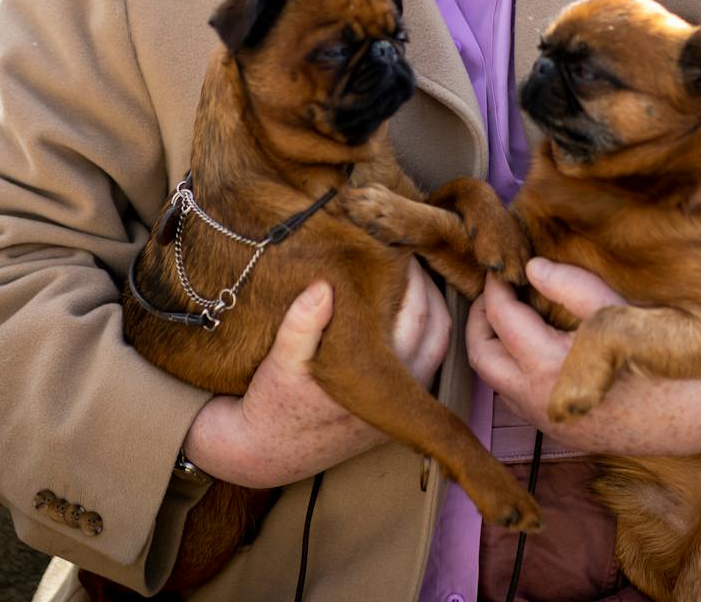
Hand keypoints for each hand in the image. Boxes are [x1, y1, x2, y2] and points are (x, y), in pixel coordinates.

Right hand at [182, 259, 449, 487]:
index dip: (416, 278)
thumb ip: (301, 325)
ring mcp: (399, 406)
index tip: (400, 249)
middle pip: (437, 331)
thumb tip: (324, 287)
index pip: (419, 317)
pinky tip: (399, 311)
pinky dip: (419, 334)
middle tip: (409, 255)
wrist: (262, 452)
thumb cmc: (270, 405)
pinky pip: (421, 365)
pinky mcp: (391, 410)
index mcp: (378, 382)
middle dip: (428, 290)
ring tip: (409, 277)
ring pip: (435, 348)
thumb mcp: (279, 363)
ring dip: (428, 312)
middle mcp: (399, 398)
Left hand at [466, 259, 700, 455]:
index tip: (505, 265)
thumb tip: (533, 266)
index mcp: (548, 367)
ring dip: (498, 346)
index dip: (497, 286)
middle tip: (498, 289)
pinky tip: (539, 345)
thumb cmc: (667, 361)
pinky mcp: (562, 432)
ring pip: (497, 381)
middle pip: (482, 356)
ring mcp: (548, 421)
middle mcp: (539, 401)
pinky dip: (516, 369)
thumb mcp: (619, 312)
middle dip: (482, 319)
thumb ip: (571, 287)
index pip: (501, 318)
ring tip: (517, 313)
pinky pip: (519, 398)